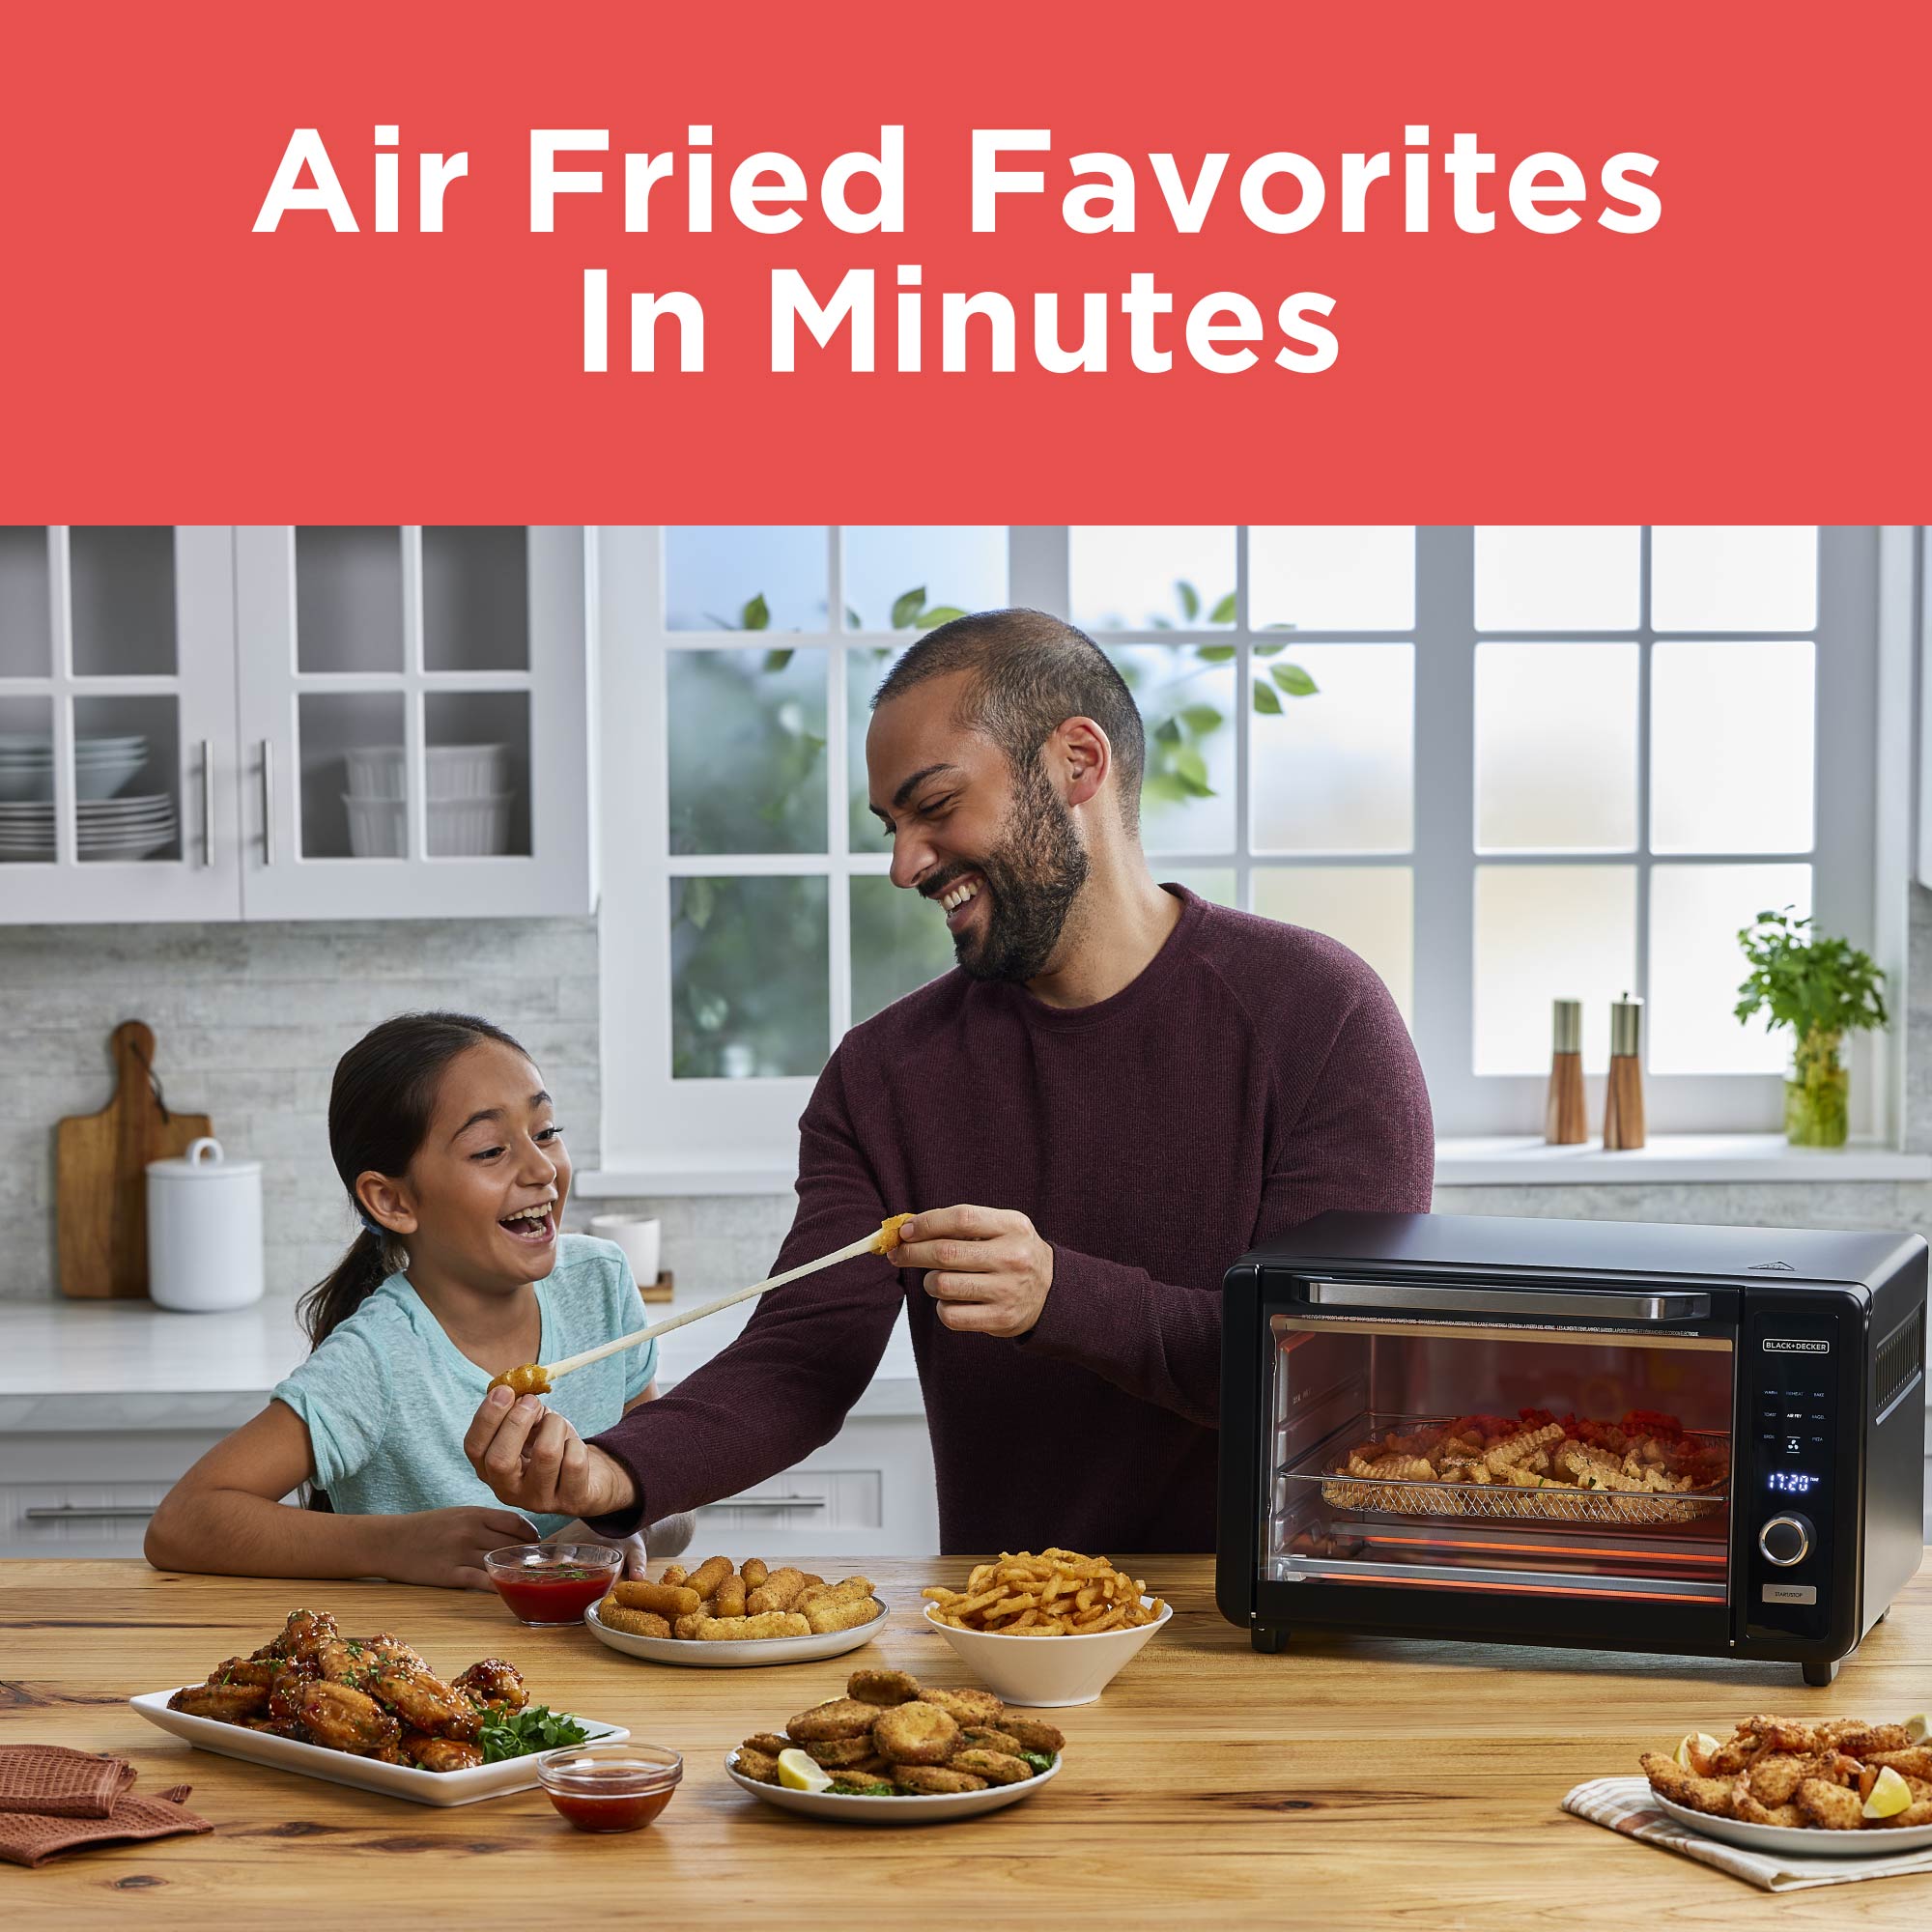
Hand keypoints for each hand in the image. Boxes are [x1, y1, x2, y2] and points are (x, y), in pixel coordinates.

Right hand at [379, 1505, 539, 1590]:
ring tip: (528, 1579)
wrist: (388, 1541)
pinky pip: (481, 1581)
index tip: (537, 1544)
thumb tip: (512, 1532)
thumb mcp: (456, 1515)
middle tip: (538, 1565)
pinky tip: (508, 1591)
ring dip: (516, 1571)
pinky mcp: (449, 1574)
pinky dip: (498, 1586)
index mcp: (474, 1513)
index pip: (515, 1521)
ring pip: (499, 1562)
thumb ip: (483, 1521)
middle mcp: (470, 1530)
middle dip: (527, 1555)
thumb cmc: (424, 1528)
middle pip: (511, 1543)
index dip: (531, 1534)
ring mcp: (460, 1552)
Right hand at [463, 1386, 637, 1521]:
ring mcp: (539, 1500)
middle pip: (500, 1460)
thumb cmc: (551, 1445)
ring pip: (546, 1453)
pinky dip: (577, 1444)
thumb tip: (515, 1391)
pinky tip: (573, 1448)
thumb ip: (518, 1409)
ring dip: (554, 1425)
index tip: (504, 1391)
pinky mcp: (571, 1502)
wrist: (588, 1476)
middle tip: (532, 1401)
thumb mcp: (530, 1426)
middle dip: (516, 1422)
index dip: (486, 1417)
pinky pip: (574, 1462)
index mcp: (490, 1470)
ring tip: (556, 1424)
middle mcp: (509, 1491)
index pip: (474, 1448)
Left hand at [894, 1204, 1053, 1337]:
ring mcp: (1007, 1290)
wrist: (1052, 1291)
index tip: (906, 1230)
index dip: (927, 1223)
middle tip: (898, 1253)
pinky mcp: (1000, 1319)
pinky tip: (952, 1300)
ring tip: (937, 1279)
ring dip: (929, 1282)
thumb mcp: (1001, 1228)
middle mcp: (1012, 1257)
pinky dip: (942, 1307)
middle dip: (912, 1252)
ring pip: (943, 1285)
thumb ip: (962, 1225)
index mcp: (1013, 1226)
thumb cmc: (1013, 1253)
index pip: (961, 1219)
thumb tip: (909, 1229)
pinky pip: (950, 1315)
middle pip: (946, 1253)